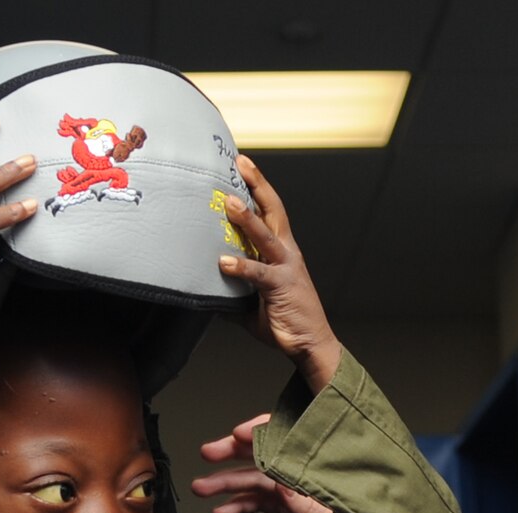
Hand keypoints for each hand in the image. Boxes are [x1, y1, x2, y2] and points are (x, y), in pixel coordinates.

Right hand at [191, 413, 336, 512]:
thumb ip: (306, 505)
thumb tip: (280, 486)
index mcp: (321, 468)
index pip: (289, 437)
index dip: (261, 432)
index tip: (238, 434)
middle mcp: (305, 475)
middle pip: (265, 454)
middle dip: (233, 452)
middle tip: (209, 452)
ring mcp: (295, 492)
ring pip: (255, 480)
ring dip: (226, 484)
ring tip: (201, 488)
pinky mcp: (287, 509)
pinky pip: (257, 503)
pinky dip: (237, 507)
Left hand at [219, 155, 342, 391]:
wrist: (311, 344)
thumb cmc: (285, 321)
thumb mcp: (252, 303)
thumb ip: (232, 292)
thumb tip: (206, 291)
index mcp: (282, 251)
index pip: (269, 212)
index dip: (257, 188)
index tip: (242, 166)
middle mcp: (287, 252)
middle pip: (273, 210)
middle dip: (258, 185)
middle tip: (241, 163)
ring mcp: (286, 268)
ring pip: (267, 236)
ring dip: (248, 219)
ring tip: (230, 203)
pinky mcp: (282, 287)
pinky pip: (259, 273)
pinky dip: (241, 266)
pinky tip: (223, 261)